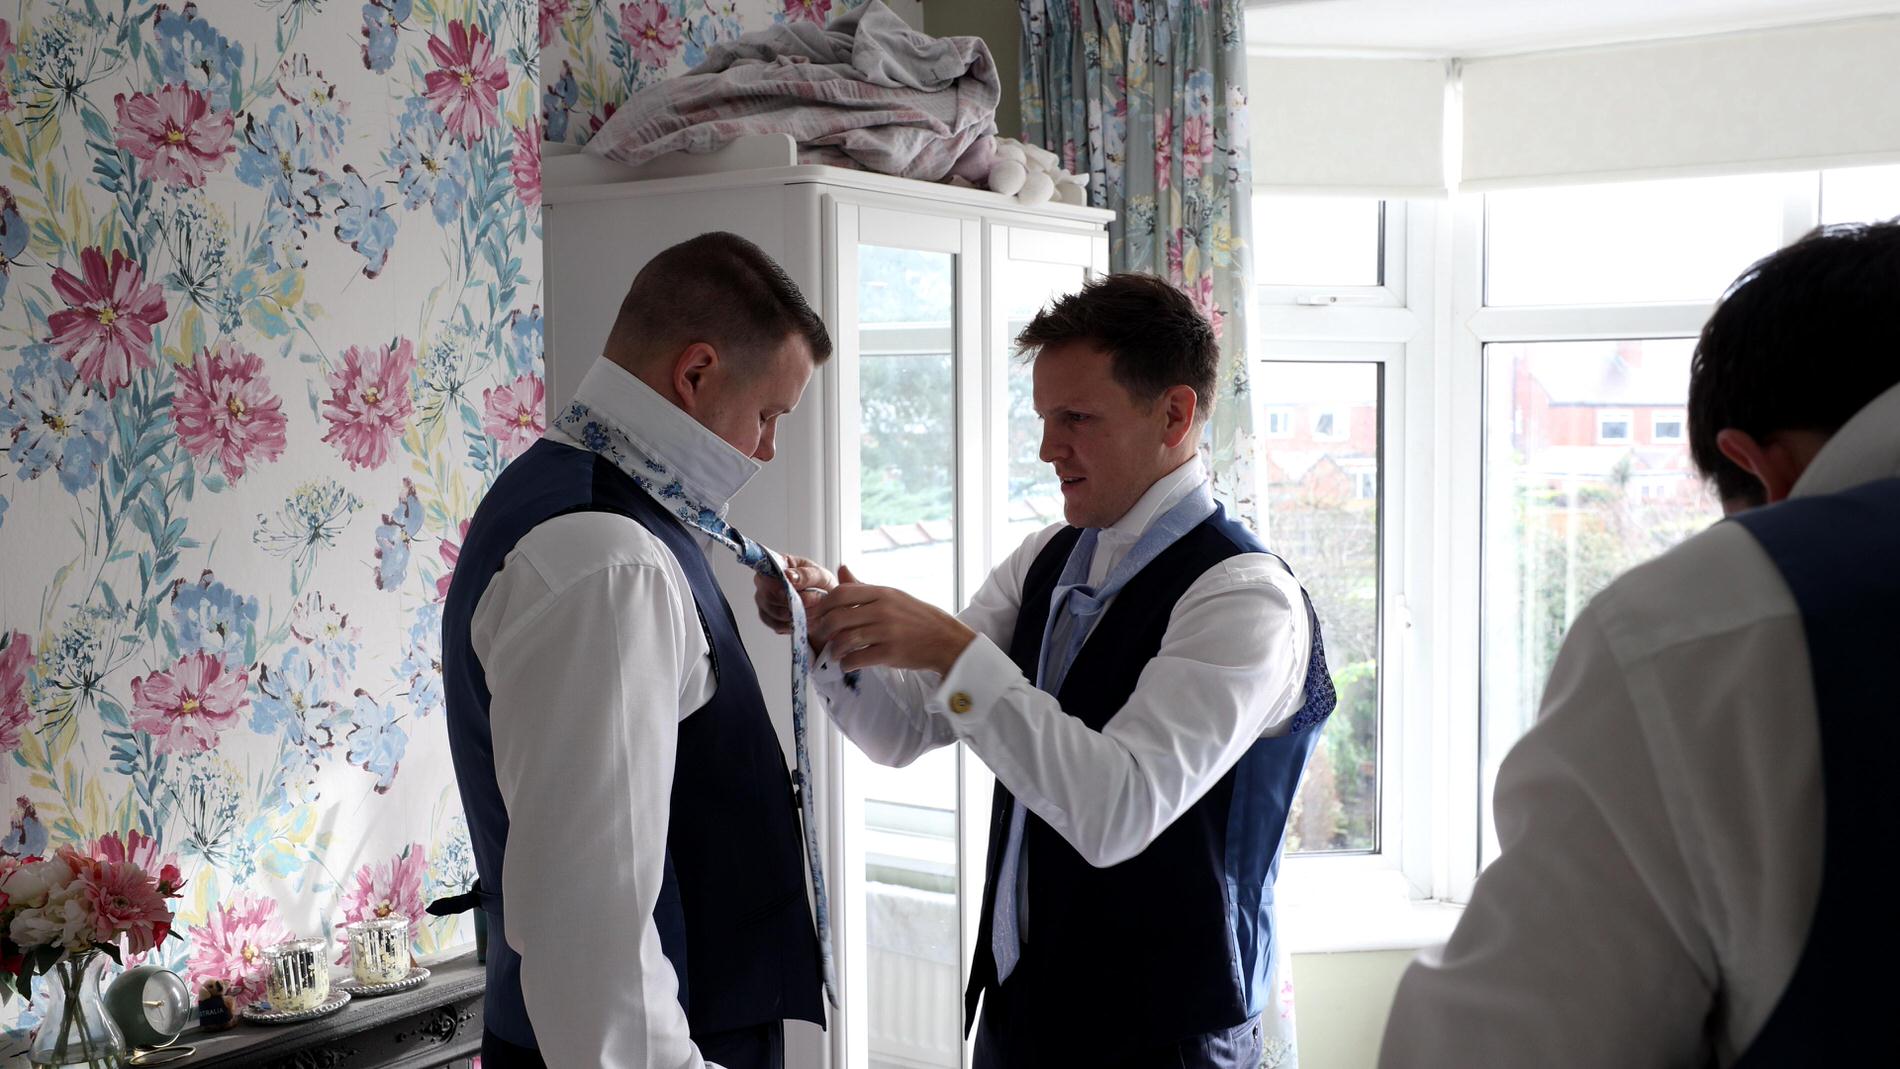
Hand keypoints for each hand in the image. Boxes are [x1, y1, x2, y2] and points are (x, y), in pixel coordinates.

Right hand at [754, 554, 836, 636]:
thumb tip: (788, 575)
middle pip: (766, 594)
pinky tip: (801, 620)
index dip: (774, 583)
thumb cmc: (822, 586)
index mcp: (779, 564)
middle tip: (811, 601)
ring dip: (792, 613)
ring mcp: (766, 600)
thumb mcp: (821, 576)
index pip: (764, 571)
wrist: (829, 605)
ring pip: (770, 610)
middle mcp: (767, 581)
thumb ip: (806, 575)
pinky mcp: (769, 617)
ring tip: (811, 611)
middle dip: (790, 601)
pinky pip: (774, 624)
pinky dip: (790, 624)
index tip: (790, 590)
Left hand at [808, 565, 977, 675]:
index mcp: (881, 593)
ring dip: (834, 650)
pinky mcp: (891, 653)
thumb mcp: (891, 595)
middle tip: (821, 638)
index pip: (841, 593)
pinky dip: (847, 664)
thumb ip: (862, 586)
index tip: (819, 616)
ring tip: (835, 654)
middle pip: (838, 617)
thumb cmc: (916, 617)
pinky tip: (848, 664)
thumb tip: (841, 569)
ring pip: (845, 640)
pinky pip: (858, 658)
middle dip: (823, 630)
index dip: (824, 605)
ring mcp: (887, 631)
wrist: (945, 639)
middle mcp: (883, 610)